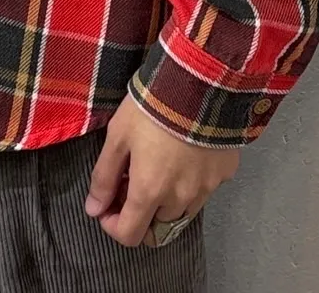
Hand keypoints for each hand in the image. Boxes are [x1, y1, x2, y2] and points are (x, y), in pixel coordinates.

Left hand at [85, 95, 238, 246]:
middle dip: (141, 215)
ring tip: (158, 170)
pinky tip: (183, 158)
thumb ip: (104, 176)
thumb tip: (93, 209)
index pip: (130, 235)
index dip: (113, 226)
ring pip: (181, 214)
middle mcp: (179, 199)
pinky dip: (190, 185)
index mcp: (150, 191)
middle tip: (132, 185)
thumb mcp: (118, 135)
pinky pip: (203, 191)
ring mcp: (206, 188)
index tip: (108, 205)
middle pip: (157, 228)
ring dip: (166, 204)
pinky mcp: (224, 173)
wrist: (199, 82)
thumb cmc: (151, 107)